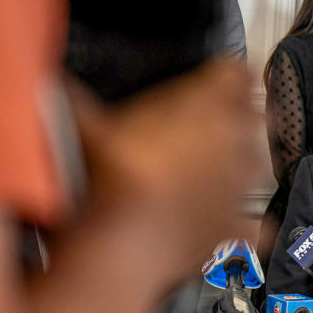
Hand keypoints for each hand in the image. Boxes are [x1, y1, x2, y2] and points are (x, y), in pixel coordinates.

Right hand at [67, 60, 260, 281]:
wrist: (125, 238)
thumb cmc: (110, 170)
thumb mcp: (88, 126)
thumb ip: (77, 101)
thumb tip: (52, 81)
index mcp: (207, 105)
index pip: (236, 74)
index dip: (230, 75)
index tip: (224, 76)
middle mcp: (235, 141)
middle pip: (255, 117)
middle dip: (243, 118)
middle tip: (221, 124)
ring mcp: (241, 186)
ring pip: (260, 166)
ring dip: (246, 167)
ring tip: (225, 171)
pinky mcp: (239, 228)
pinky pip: (257, 227)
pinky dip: (251, 229)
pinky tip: (240, 229)